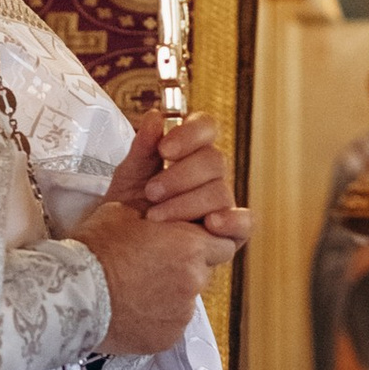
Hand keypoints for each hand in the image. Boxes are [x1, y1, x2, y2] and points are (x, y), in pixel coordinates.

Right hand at [66, 196, 240, 356]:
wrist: (70, 295)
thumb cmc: (93, 249)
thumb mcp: (122, 207)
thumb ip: (153, 189)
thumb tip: (152, 148)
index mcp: (190, 244)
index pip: (223, 239)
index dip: (202, 238)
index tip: (183, 239)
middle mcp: (194, 279)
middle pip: (205, 269)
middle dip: (188, 264)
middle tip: (154, 261)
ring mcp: (182, 313)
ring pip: (187, 297)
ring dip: (171, 291)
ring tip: (136, 286)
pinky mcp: (169, 337)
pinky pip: (171, 322)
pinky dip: (157, 316)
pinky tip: (131, 307)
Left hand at [103, 112, 250, 245]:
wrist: (123, 252)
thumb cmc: (127, 211)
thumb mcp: (129, 178)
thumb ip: (143, 148)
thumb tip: (156, 117)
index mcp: (190, 152)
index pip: (206, 127)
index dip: (190, 133)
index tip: (164, 149)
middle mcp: (211, 175)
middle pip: (214, 160)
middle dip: (179, 176)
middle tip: (151, 192)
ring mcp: (222, 203)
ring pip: (220, 192)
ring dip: (186, 203)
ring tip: (155, 217)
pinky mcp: (230, 233)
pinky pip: (245, 222)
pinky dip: (232, 220)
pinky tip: (211, 223)